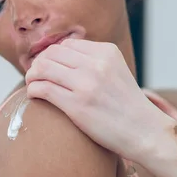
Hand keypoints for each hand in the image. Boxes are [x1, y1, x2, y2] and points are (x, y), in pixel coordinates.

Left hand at [25, 39, 173, 160]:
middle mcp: (97, 64)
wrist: (144, 132)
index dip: (52, 55)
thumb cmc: (127, 106)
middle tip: (35, 76)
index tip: (47, 67)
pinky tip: (34, 96)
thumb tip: (62, 57)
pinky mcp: (77, 105)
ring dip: (32, 76)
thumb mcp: (117, 71)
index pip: (66, 45)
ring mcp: (86, 83)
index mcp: (107, 52)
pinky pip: (43, 89)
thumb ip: (95, 61)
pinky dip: (33, 90)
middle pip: (51, 54)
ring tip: (32, 84)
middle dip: (38, 64)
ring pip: (43, 68)